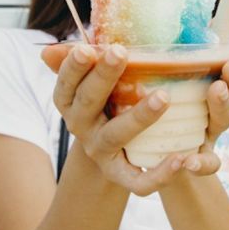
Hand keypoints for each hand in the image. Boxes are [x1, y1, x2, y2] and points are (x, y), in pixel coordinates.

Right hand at [41, 43, 190, 195]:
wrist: (111, 149)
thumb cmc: (105, 100)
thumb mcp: (90, 80)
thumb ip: (75, 61)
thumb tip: (48, 51)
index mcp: (70, 101)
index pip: (66, 82)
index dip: (73, 67)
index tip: (87, 49)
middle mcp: (81, 126)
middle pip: (88, 101)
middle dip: (103, 76)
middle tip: (120, 52)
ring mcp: (100, 151)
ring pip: (116, 135)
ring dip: (139, 116)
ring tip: (163, 97)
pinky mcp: (121, 175)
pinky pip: (139, 180)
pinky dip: (160, 173)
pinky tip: (180, 158)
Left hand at [181, 32, 228, 174]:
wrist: (154, 145)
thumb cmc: (174, 94)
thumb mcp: (183, 62)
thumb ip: (205, 36)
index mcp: (221, 79)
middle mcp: (221, 104)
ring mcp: (211, 130)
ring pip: (224, 118)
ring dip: (223, 104)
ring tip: (216, 90)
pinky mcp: (197, 156)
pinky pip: (205, 162)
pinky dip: (201, 163)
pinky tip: (190, 161)